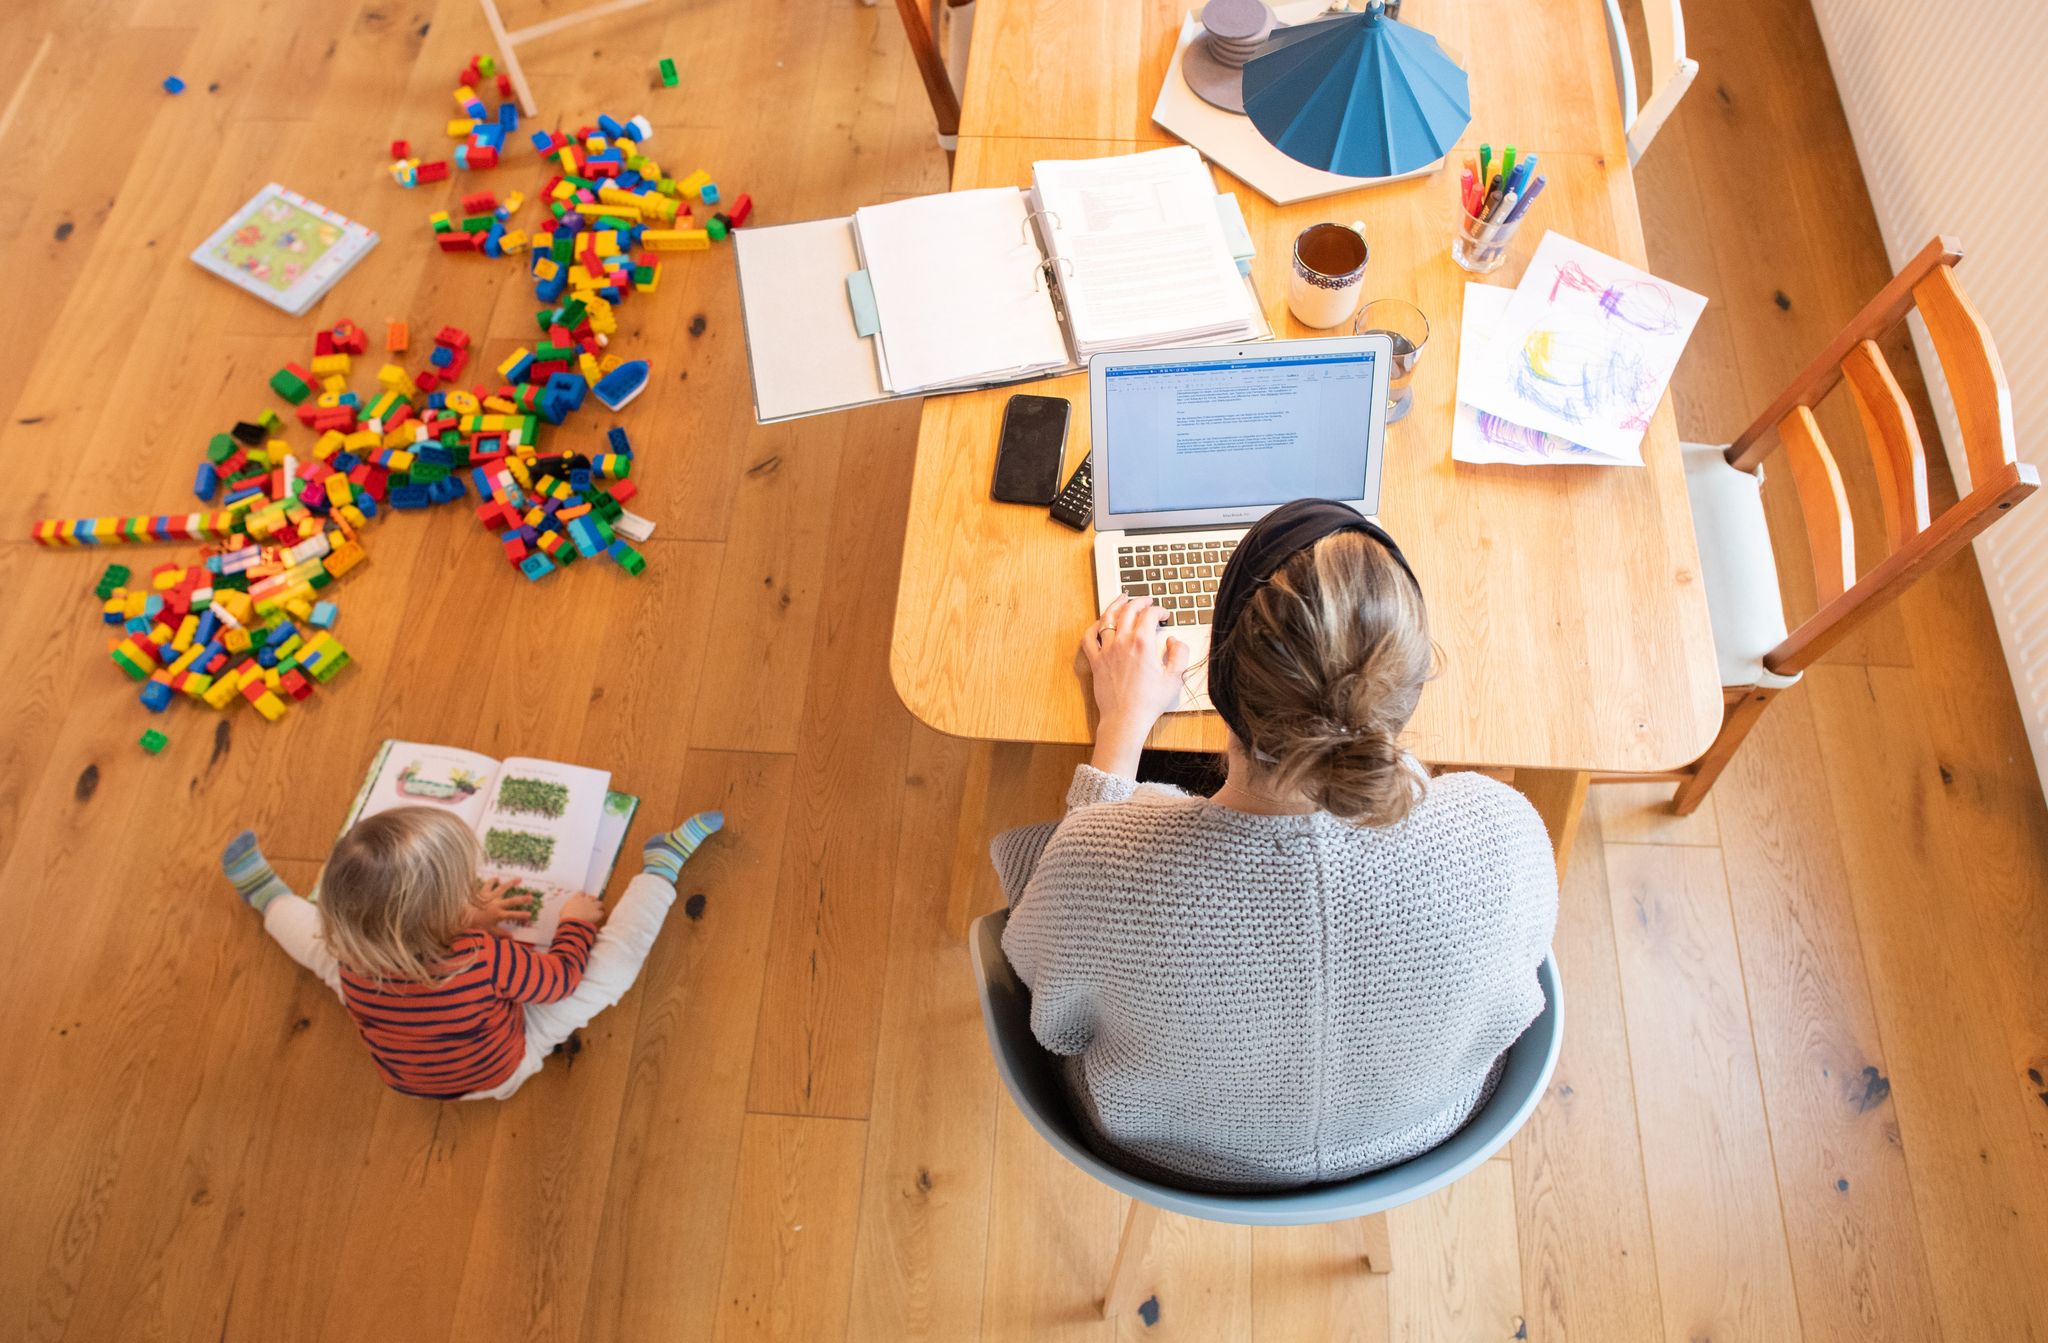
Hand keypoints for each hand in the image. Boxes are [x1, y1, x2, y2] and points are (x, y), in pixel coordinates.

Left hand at [468, 877, 535, 934]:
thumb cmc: (475, 925)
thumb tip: (512, 937)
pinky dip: (492, 881)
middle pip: (512, 901)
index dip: (522, 915)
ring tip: (519, 879)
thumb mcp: (489, 931)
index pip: (513, 915)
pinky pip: (488, 885)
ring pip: (503, 889)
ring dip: (512, 883)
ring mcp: (490, 897)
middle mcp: (496, 904)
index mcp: (498, 914)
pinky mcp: (483, 892)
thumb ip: (501, 933)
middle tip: (531, 897)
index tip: (530, 914)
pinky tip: (497, 878)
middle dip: (523, 899)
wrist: (462, 916)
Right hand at [560, 891, 605, 926]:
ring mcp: (593, 906)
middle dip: (592, 901)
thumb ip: (568, 906)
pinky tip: (597, 918)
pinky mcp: (597, 913)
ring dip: (598, 906)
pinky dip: (599, 915)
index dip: (582, 896)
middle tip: (590, 906)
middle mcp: (586, 900)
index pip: (581, 893)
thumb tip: (569, 907)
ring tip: (595, 911)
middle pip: (592, 897)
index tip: (582, 899)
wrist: (573, 922)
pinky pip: (601, 912)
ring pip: (600, 903)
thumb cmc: (566, 916)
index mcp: (577, 898)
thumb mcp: (564, 909)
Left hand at [1079, 595, 1190, 776]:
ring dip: (1116, 605)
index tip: (1164, 614)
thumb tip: (1173, 640)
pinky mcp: (1096, 661)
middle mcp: (1123, 642)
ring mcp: (1106, 650)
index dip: (1159, 610)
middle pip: (1128, 610)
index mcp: (1143, 644)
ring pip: (1107, 618)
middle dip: (1139, 601)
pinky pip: (1089, 637)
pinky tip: (1100, 622)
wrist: (1125, 719)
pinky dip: (1094, 626)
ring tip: (1123, 598)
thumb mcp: (1175, 678)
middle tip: (1147, 600)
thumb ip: (1179, 653)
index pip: (1149, 615)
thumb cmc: (1149, 702)